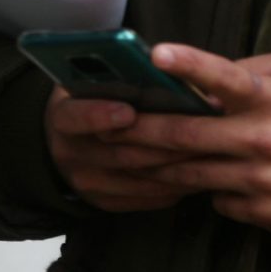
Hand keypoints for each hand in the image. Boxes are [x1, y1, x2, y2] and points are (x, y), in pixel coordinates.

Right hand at [43, 88, 201, 212]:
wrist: (68, 142)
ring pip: (138, 178)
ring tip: (208, 150)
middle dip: (160, 142)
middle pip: (118, 153)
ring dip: (175, 165)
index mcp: (62, 117)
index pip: (74, 117)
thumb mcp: (89, 83)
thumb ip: (115, 77)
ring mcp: (87, 182)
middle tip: (196, 131)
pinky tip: (197, 171)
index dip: (100, 115)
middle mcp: (70, 154)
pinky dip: (174, 185)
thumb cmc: (89, 101)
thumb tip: (163, 69)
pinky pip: (146, 198)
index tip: (128, 110)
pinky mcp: (105, 202)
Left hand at [44, 45, 270, 235]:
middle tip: (106, 125)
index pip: (225, 77)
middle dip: (140, 131)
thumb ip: (254, 66)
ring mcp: (261, 179)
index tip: (156, 54)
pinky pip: (216, 200)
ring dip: (154, 165)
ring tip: (122, 156)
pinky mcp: (263, 211)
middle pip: (186, 135)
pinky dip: (202, 189)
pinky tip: (187, 181)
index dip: (190, 64)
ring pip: (190, 173)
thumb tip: (205, 74)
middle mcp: (263, 139)